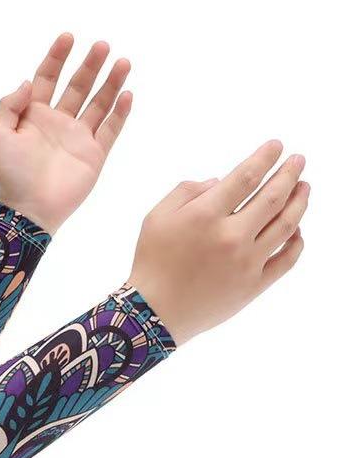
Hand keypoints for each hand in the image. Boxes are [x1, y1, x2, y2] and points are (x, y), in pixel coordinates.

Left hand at [0, 33, 131, 233]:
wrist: (29, 210)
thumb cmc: (10, 175)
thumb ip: (9, 106)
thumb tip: (26, 82)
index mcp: (34, 115)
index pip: (47, 78)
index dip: (56, 57)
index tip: (68, 37)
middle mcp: (58, 122)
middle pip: (77, 86)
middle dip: (89, 65)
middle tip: (102, 45)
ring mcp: (78, 137)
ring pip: (98, 103)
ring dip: (110, 83)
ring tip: (122, 62)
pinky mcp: (94, 154)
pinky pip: (111, 130)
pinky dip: (120, 113)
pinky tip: (127, 94)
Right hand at [127, 140, 308, 344]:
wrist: (154, 311)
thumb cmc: (152, 261)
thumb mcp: (155, 217)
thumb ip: (186, 192)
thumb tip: (219, 182)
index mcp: (205, 216)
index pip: (245, 177)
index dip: (264, 158)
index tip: (277, 146)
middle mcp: (231, 236)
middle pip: (272, 198)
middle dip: (290, 173)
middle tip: (299, 160)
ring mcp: (247, 262)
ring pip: (286, 225)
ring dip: (299, 202)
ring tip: (305, 187)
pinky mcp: (254, 285)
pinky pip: (287, 259)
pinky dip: (297, 241)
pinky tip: (298, 229)